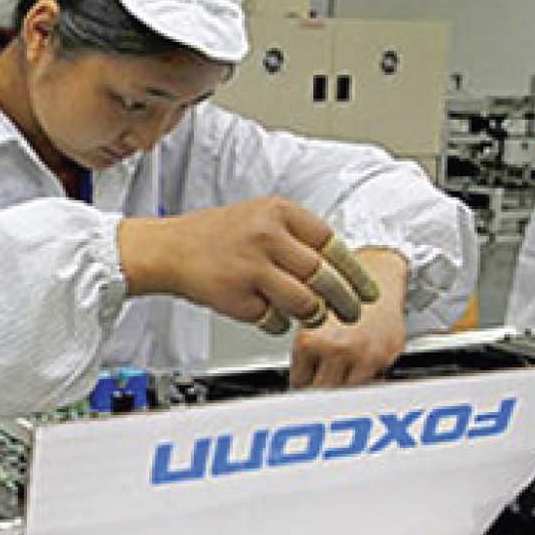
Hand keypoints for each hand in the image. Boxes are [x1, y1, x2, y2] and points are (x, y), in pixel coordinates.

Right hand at [118, 197, 379, 334]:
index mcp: (278, 212)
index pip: (331, 243)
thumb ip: (296, 237)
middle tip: (352, 312)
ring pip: (305, 302)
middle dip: (345, 300)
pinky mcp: (237, 296)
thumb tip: (337, 267)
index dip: (354, 271)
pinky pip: (274, 319)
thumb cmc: (212, 237)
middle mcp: (267, 235)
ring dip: (314, 315)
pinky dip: (278, 323)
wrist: (167, 250)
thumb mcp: (258, 219)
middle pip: (324, 275)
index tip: (367, 289)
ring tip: (312, 317)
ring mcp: (252, 267)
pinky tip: (270, 315)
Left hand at [291, 249, 409, 388]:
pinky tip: (360, 365)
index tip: (304, 382)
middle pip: (322, 391)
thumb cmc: (343, 290)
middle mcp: (337, 350)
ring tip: (340, 372)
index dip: (301, 381)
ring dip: (342, 384)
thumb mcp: (310, 316)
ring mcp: (363, 356)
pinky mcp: (386, 357)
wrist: (378, 271)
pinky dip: (365, 378)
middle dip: (319, 387)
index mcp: (310, 341)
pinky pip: (372, 382)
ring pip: (346, 390)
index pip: (299, 382)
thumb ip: (304, 349)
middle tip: (320, 381)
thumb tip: (299, 380)